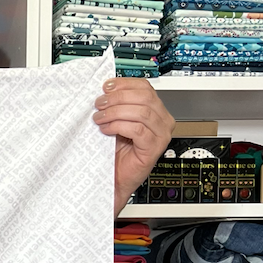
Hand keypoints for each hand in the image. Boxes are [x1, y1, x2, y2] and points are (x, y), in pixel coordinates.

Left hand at [92, 78, 175, 213]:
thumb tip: (105, 89)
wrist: (115, 177)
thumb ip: (118, 105)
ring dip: (115, 112)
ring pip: (141, 112)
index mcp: (156, 110)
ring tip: (100, 119)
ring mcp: (161, 135)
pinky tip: (107, 130)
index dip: (125, 84)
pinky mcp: (153, 148)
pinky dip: (119, 126)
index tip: (106, 86)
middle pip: (144, 97)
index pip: (145, 87)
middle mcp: (162, 121)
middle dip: (117, 97)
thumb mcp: (117, 121)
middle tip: (99, 104)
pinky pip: (138, 129)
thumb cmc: (116, 152)